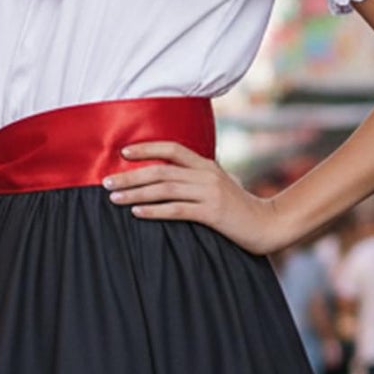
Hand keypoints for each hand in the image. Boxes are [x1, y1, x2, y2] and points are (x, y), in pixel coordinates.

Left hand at [103, 142, 288, 255]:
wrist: (267, 224)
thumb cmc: (238, 208)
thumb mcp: (218, 185)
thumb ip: (196, 178)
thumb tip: (166, 177)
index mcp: (207, 165)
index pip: (173, 149)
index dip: (147, 149)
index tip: (123, 153)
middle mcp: (207, 175)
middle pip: (161, 171)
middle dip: (131, 176)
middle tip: (106, 182)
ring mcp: (210, 193)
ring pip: (165, 189)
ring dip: (136, 193)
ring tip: (114, 198)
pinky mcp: (212, 214)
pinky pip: (177, 211)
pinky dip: (154, 211)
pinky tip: (137, 212)